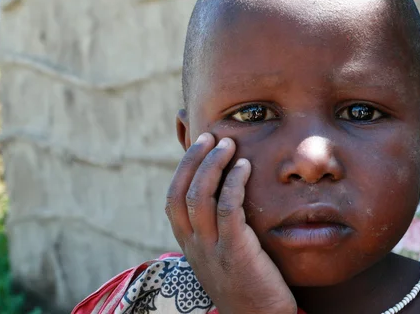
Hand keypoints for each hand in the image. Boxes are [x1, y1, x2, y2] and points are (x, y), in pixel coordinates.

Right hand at [165, 133, 296, 313]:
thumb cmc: (247, 283)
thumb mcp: (221, 255)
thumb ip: (216, 228)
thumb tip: (223, 193)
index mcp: (189, 244)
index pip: (172, 199)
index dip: (184, 168)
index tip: (200, 144)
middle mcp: (194, 246)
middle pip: (181, 192)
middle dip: (194, 159)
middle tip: (213, 137)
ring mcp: (212, 250)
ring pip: (200, 197)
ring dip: (213, 166)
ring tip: (228, 145)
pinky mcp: (236, 253)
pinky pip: (228, 210)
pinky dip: (233, 184)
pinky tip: (246, 168)